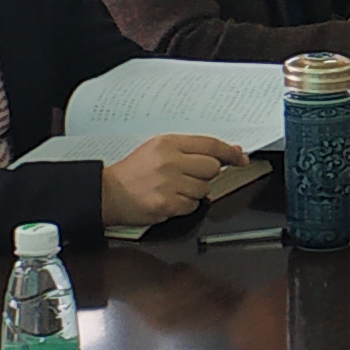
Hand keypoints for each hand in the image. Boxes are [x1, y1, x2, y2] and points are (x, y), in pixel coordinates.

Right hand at [106, 132, 246, 226]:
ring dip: (194, 192)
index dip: (230, 152)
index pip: (210, 145)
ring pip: (204, 190)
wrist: (109, 193)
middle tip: (189, 177)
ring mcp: (169, 183)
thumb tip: (229, 153)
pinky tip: (169, 199)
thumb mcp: (159, 150)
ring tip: (173, 188)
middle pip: (212, 168)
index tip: (240, 157)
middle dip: (205, 175)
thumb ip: (192, 150)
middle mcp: (170, 161)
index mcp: (168, 143)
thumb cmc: (134, 173)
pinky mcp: (167, 204)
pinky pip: (193, 206)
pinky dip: (185, 205)